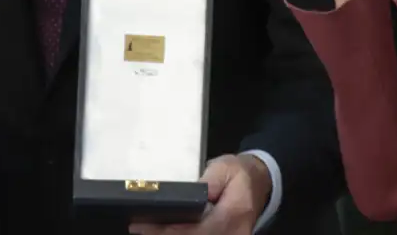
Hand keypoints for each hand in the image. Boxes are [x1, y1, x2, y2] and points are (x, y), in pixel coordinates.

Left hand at [129, 154, 271, 234]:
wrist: (259, 181)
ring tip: (145, 230)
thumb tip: (192, 195)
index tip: (145, 226)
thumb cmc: (238, 173)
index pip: (198, 230)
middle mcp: (233, 234)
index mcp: (232, 215)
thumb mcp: (224, 168)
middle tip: (138, 228)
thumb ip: (209, 182)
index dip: (170, 231)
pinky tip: (163, 231)